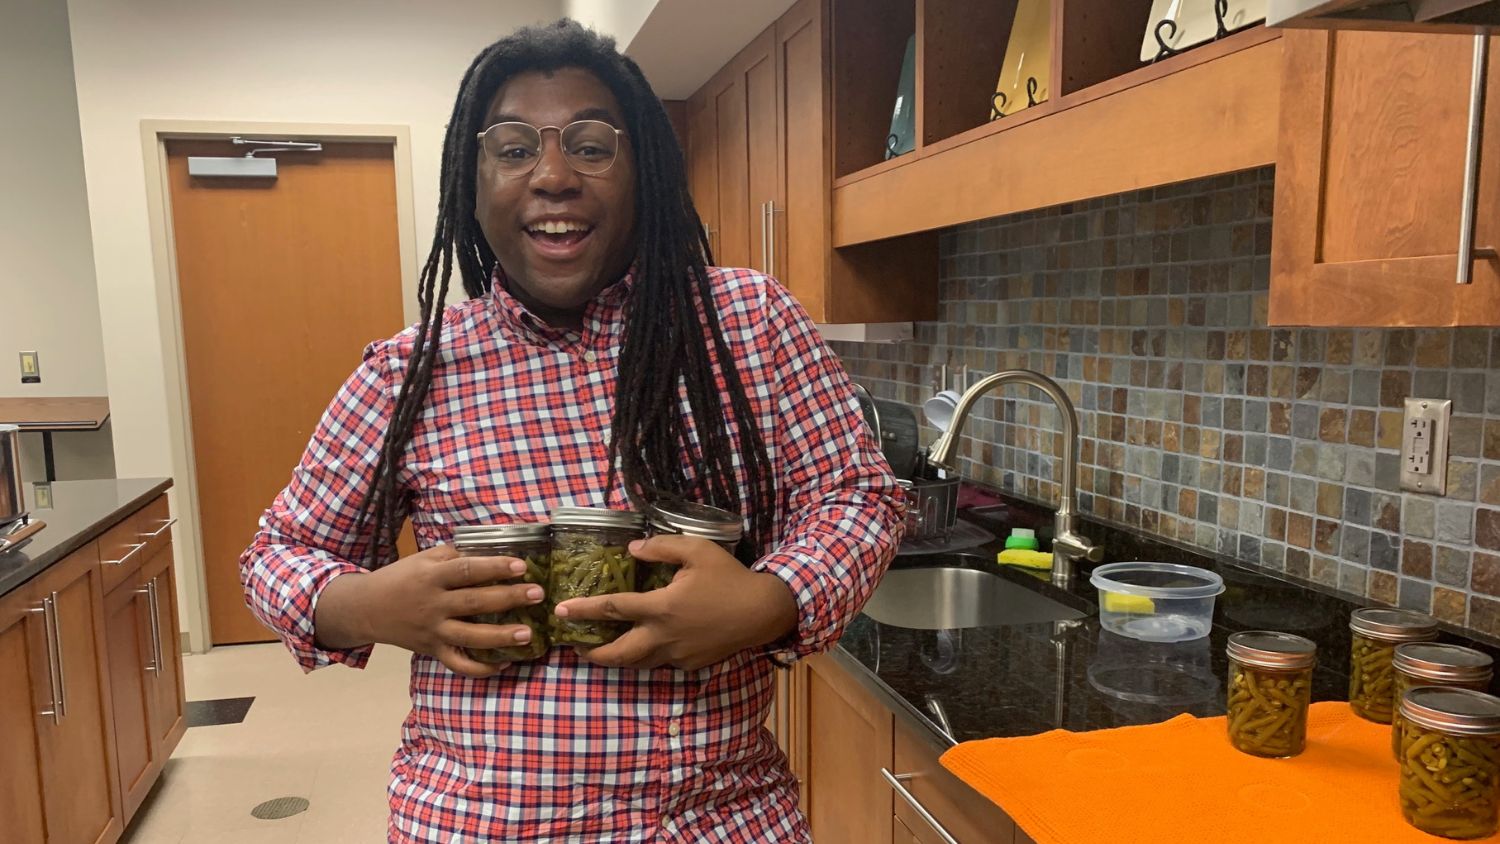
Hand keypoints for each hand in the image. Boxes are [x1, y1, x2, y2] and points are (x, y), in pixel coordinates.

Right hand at [315, 544, 543, 677]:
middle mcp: (433, 605)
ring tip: (528, 634)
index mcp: (431, 577)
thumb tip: (490, 552)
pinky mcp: (432, 651)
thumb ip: (454, 556)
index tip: (521, 565)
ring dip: (501, 637)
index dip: (494, 567)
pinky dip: (481, 669)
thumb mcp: (423, 559)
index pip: (466, 570)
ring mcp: (433, 631)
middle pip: (474, 602)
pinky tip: (505, 664)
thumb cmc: (401, 578)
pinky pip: (458, 665)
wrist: (366, 608)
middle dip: (508, 598)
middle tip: (537, 594)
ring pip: (470, 637)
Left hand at [554, 535, 797, 670]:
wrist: (763, 612)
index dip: (584, 610)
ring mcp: (677, 655)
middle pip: (618, 654)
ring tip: (601, 650)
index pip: (613, 609)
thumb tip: (632, 550)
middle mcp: (664, 636)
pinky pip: (661, 663)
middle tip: (575, 647)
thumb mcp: (697, 550)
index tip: (561, 611)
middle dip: (592, 653)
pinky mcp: (690, 665)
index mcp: (661, 607)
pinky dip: (646, 657)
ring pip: (637, 664)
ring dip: (616, 659)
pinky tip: (644, 646)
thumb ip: (661, 547)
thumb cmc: (729, 577)